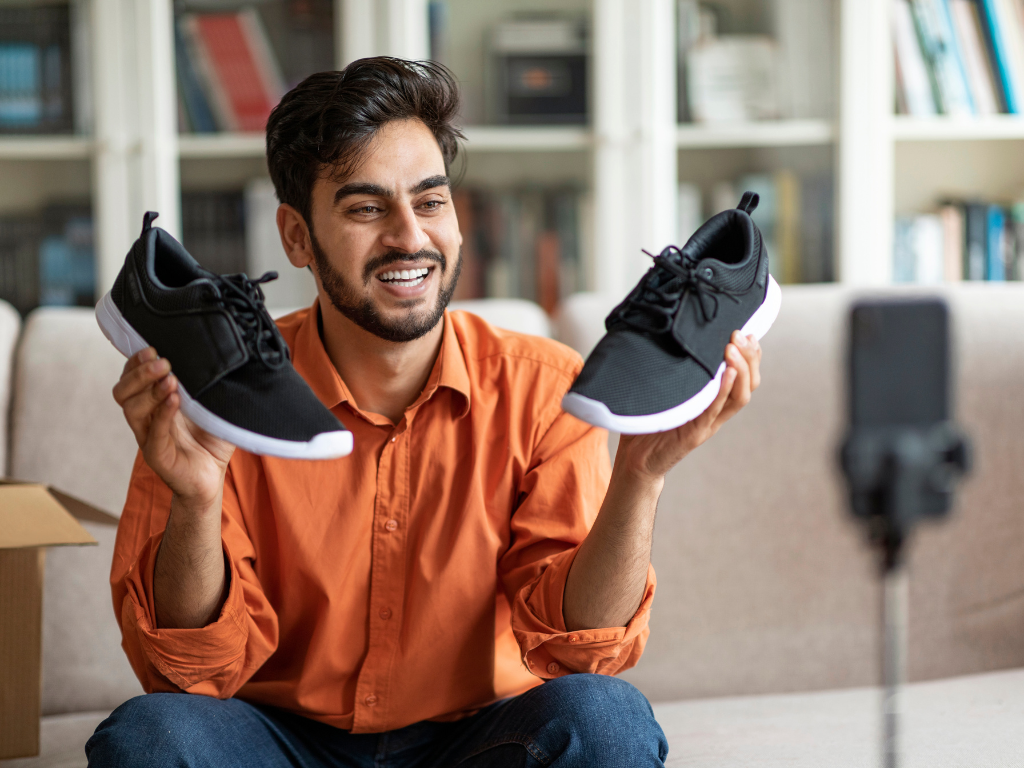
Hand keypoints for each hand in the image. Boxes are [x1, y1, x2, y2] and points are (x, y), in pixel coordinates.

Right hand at [112, 347, 234, 508]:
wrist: (214, 476)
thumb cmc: (211, 439)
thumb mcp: (213, 405)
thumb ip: (209, 383)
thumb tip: (221, 352)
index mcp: (153, 402)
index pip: (131, 378)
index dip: (135, 363)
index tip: (151, 347)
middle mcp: (146, 418)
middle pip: (123, 391)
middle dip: (139, 373)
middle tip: (163, 361)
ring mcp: (148, 437)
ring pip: (131, 410)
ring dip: (149, 391)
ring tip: (170, 379)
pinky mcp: (157, 456)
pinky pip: (153, 434)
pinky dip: (162, 415)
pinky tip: (174, 400)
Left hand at [615, 330, 762, 481]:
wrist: (636, 460)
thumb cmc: (648, 423)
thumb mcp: (665, 392)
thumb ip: (674, 371)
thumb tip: (667, 335)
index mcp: (713, 402)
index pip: (744, 377)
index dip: (751, 356)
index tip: (749, 332)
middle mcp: (716, 412)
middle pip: (748, 384)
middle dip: (750, 357)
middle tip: (741, 333)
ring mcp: (708, 423)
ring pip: (739, 396)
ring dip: (740, 369)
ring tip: (734, 347)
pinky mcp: (696, 433)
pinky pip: (715, 409)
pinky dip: (724, 390)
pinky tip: (727, 372)